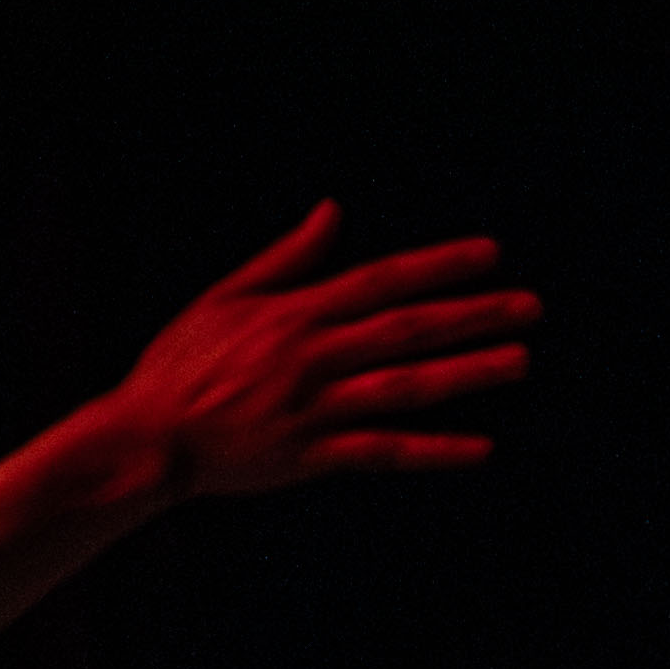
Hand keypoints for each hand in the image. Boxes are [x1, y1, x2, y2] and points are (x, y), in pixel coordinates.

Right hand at [91, 204, 533, 496]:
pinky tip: (480, 448)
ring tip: (519, 361)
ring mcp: (312, 409)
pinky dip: (432, 451)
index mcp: (294, 314)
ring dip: (467, 373)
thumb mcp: (221, 298)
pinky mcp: (307, 456)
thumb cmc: (174, 368)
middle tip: (530, 307)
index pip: (382, 280)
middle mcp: (312, 357)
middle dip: (475, 315)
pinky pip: (381, 452)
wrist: (139, 441)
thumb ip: (285, 258)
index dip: (439, 266)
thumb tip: (332, 212)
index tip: (490, 255)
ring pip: (405, 386)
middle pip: (408, 330)